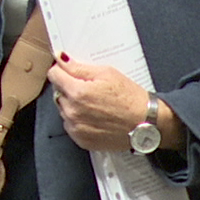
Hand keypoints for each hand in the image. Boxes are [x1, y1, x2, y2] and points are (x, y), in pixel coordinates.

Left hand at [47, 58, 183, 152]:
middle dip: (69, 88)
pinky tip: (96, 117)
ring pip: (64, 109)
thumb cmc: (129, 97)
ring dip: (73, 105)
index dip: (62, 70)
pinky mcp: (81, 140)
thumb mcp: (107, 73)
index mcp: (77, 92)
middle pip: (58, 93)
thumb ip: (79, 67)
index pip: (54, 75)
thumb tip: (60, 59)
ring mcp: (75, 128)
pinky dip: (79, 120)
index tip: (71, 72)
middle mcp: (72, 112)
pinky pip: (71, 125)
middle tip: (90, 89)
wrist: (145, 124)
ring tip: (95, 105)